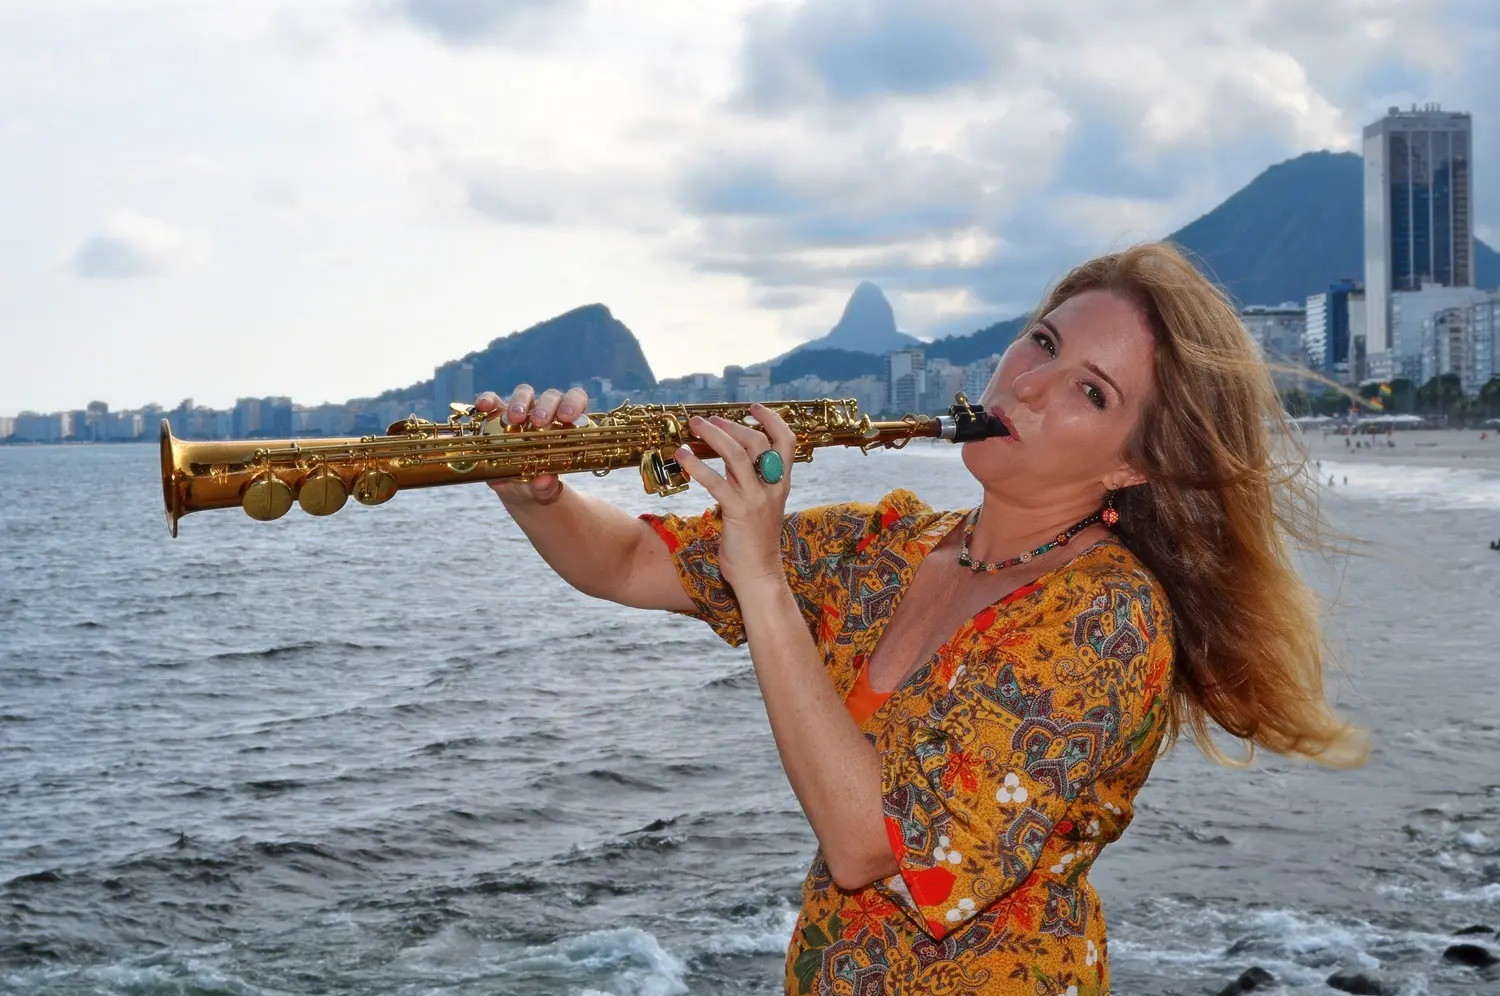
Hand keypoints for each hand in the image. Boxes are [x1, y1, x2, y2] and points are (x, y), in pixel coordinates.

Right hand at [476, 384, 589, 505]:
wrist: (520, 492)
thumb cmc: (540, 484)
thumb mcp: (545, 490)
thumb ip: (547, 487)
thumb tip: (544, 481)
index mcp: (566, 425)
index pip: (575, 400)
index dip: (573, 403)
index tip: (567, 416)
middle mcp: (545, 414)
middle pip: (550, 397)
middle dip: (546, 406)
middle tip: (539, 422)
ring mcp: (521, 413)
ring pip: (524, 394)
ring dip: (520, 403)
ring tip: (514, 420)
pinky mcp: (496, 417)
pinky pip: (493, 402)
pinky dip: (488, 400)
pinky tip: (484, 406)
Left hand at [673, 403, 794, 592]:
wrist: (759, 574)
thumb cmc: (754, 541)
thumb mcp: (756, 504)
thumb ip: (746, 480)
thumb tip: (727, 456)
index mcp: (781, 483)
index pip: (786, 441)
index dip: (771, 420)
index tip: (753, 407)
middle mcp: (772, 487)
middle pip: (757, 442)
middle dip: (731, 425)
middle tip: (708, 419)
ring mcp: (757, 499)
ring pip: (737, 455)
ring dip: (714, 436)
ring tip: (694, 426)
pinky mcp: (738, 512)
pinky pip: (716, 482)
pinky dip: (697, 466)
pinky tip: (682, 457)